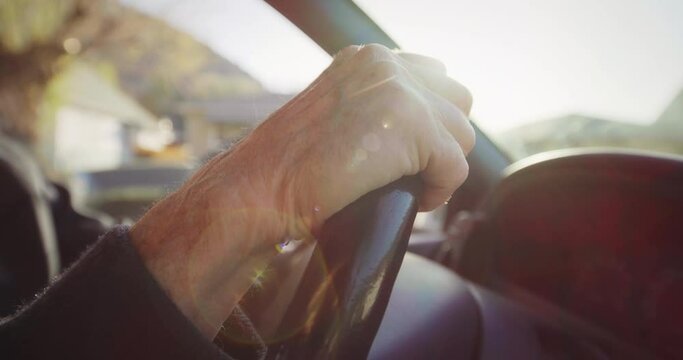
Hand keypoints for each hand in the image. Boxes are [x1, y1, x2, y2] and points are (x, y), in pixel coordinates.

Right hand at [130, 44, 473, 337]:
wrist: (261, 187)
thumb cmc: (289, 166)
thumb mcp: (337, 116)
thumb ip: (375, 107)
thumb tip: (420, 129)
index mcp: (367, 58)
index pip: (433, 77)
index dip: (431, 120)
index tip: (411, 152)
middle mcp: (386, 64)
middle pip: (458, 99)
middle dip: (444, 139)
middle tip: (416, 171)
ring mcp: (401, 92)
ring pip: (462, 135)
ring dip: (442, 167)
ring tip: (411, 187)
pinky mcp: (413, 128)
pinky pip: (457, 167)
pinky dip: (440, 191)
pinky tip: (415, 202)